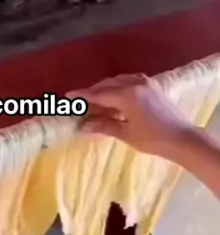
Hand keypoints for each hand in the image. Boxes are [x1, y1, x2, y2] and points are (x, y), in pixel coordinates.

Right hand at [67, 74, 190, 156]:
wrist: (180, 137)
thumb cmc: (152, 139)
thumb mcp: (126, 134)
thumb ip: (104, 126)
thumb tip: (83, 126)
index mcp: (128, 95)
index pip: (99, 94)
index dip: (82, 96)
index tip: (68, 97)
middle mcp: (135, 83)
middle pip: (108, 84)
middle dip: (92, 91)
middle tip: (78, 100)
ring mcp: (145, 82)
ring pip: (118, 80)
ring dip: (104, 88)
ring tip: (93, 99)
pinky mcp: (151, 86)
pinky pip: (129, 81)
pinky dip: (117, 87)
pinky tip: (113, 96)